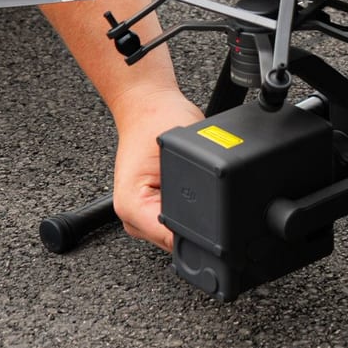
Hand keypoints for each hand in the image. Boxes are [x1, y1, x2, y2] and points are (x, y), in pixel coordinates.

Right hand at [110, 84, 201, 248]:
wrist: (147, 105)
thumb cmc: (158, 119)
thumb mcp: (179, 155)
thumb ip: (190, 193)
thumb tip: (207, 226)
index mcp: (131, 208)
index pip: (175, 242)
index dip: (200, 235)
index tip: (216, 222)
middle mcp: (132, 217)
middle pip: (178, 242)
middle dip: (198, 224)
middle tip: (203, 190)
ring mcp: (142, 216)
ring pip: (180, 235)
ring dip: (194, 216)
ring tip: (193, 184)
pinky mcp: (154, 210)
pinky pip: (179, 222)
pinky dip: (191, 210)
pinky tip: (191, 188)